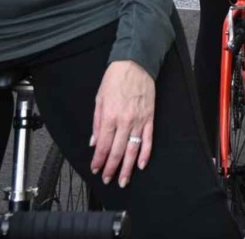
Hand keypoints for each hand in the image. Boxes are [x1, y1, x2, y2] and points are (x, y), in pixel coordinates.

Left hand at [92, 60, 154, 187]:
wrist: (136, 64)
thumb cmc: (115, 79)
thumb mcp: (99, 98)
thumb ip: (97, 122)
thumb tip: (94, 142)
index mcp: (110, 116)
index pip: (103, 145)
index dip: (99, 160)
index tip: (96, 169)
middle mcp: (124, 121)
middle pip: (117, 151)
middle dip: (111, 168)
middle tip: (108, 180)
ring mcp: (139, 121)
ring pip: (132, 149)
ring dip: (127, 167)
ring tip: (124, 180)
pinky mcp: (150, 118)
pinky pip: (148, 139)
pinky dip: (145, 153)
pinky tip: (141, 164)